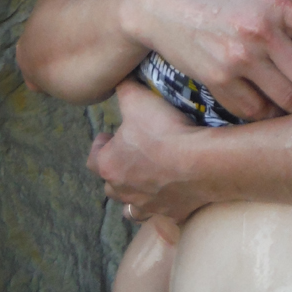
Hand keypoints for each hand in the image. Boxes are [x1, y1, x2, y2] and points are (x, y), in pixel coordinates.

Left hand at [87, 79, 205, 222]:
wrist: (199, 163)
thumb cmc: (163, 131)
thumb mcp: (138, 99)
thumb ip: (124, 88)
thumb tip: (119, 78)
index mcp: (109, 165)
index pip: (93, 158)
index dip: (99, 146)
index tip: (108, 136)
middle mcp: (122, 190)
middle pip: (110, 184)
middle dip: (117, 170)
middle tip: (130, 154)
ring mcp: (146, 205)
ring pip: (131, 205)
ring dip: (134, 193)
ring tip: (145, 179)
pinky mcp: (170, 213)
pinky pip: (159, 213)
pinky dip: (160, 205)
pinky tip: (170, 194)